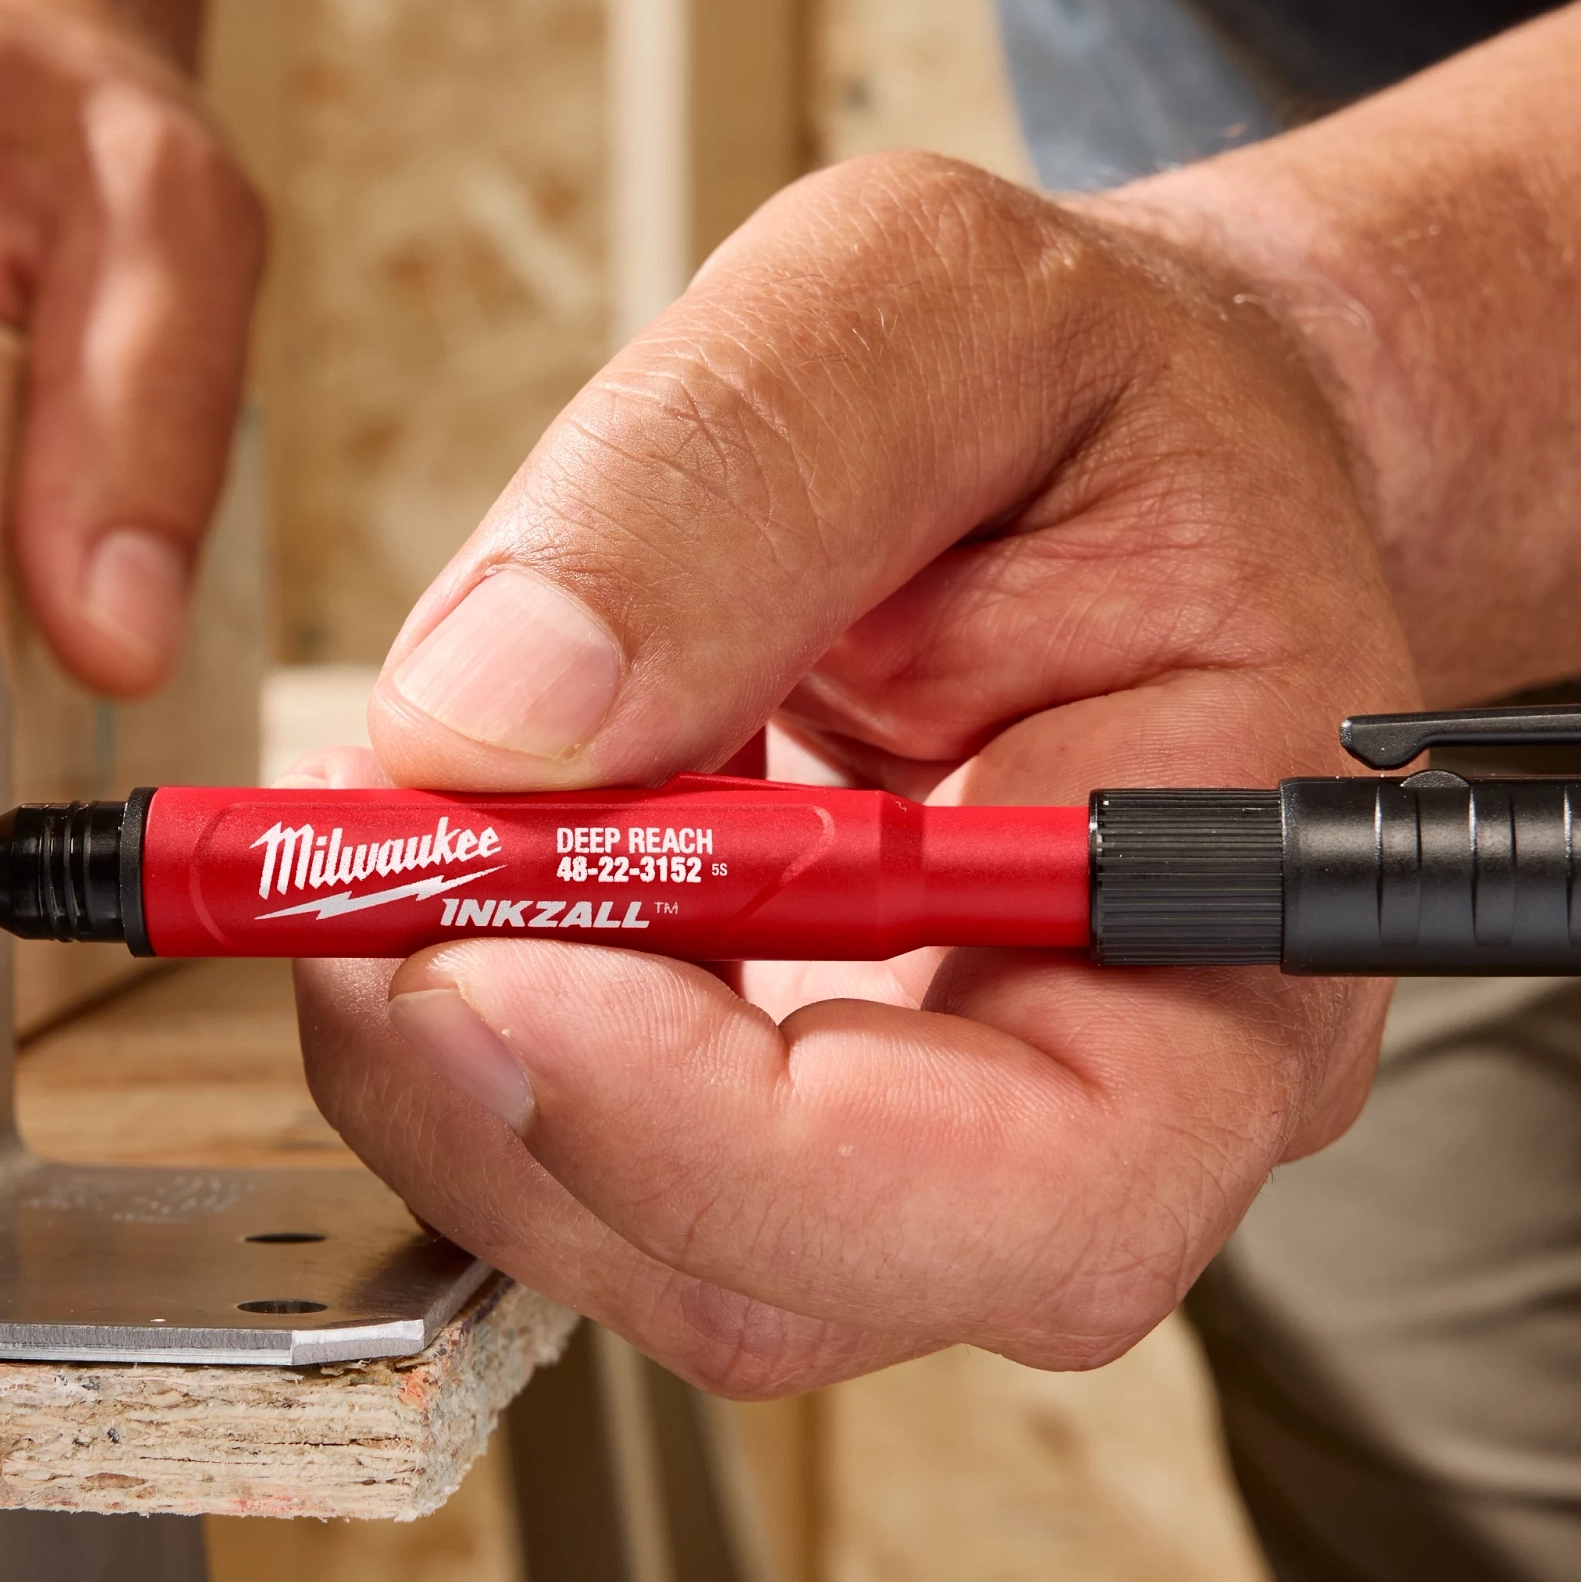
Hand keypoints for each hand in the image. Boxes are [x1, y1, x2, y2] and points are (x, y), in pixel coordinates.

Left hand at [292, 150, 1418, 1394]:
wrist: (1141, 442)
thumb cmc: (1105, 388)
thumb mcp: (942, 298)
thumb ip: (739, 460)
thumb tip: (491, 714)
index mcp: (1233, 927)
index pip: (1039, 1196)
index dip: (722, 1134)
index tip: (481, 953)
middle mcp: (1111, 1107)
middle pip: (797, 1283)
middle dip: (519, 1107)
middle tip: (347, 881)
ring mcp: (932, 1150)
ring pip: (652, 1254)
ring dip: (459, 1067)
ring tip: (401, 822)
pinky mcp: (781, 1127)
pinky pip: (590, 1172)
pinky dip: (462, 1028)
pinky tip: (456, 852)